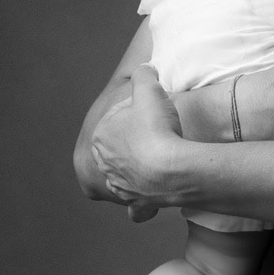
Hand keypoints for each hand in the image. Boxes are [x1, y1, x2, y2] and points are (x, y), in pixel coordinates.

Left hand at [91, 65, 184, 207]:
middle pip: (120, 147)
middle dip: (133, 142)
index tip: (154, 112)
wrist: (171, 169)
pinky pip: (135, 204)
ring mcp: (119, 183)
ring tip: (155, 165)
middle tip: (156, 135)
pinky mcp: (135, 201)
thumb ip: (144, 74)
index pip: (119, 117)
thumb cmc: (157, 129)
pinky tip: (151, 197)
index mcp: (102, 134)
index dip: (138, 111)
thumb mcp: (149, 88)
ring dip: (133, 172)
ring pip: (122, 176)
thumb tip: (145, 70)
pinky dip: (141, 202)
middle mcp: (105, 161)